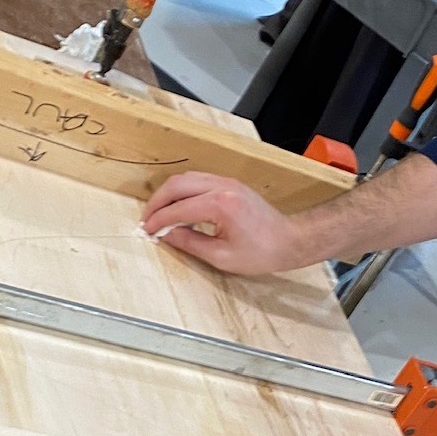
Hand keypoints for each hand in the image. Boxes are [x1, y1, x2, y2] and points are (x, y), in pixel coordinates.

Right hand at [142, 172, 303, 274]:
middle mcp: (223, 187)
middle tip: (147, 220)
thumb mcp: (222, 256)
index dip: (158, 220)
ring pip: (186, 179)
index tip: (147, 230)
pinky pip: (197, 181)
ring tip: (158, 214)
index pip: (178, 208)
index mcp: (221, 205)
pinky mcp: (229, 183)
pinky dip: (182, 192)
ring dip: (168, 195)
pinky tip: (177, 208)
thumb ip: (190, 242)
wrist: (289, 240)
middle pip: (177, 185)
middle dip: (157, 202)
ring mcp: (227, 182)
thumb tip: (166, 234)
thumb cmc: (262, 251)